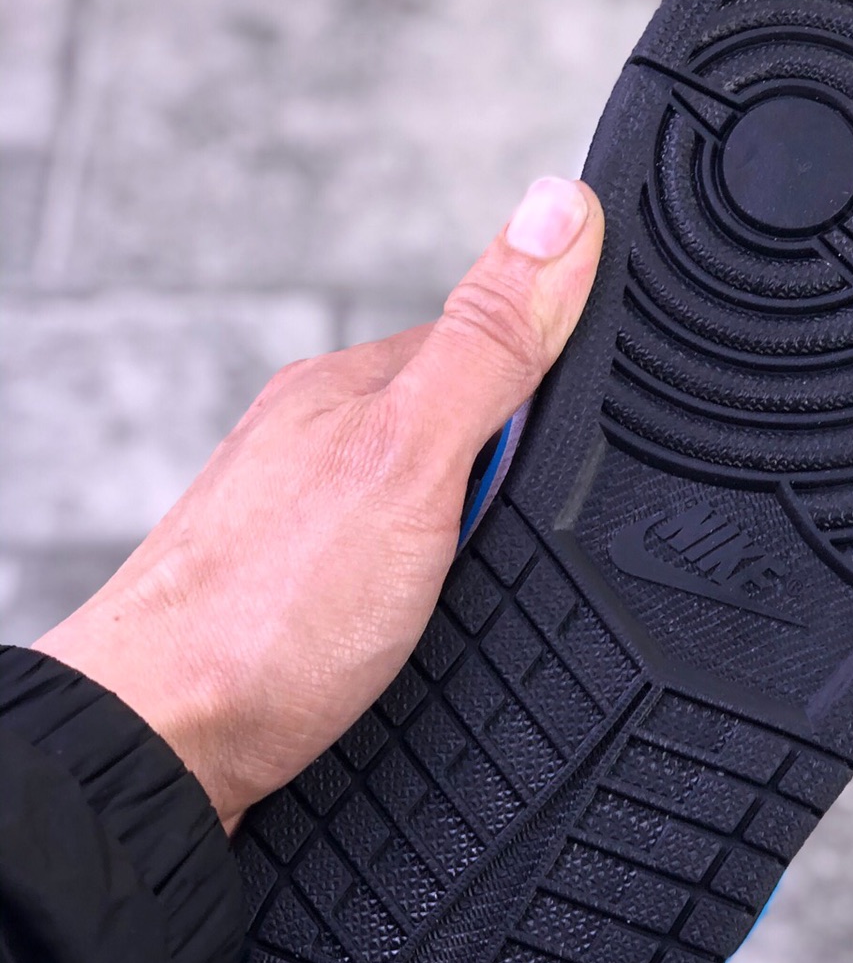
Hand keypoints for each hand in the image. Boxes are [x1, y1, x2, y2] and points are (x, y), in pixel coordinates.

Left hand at [35, 177, 603, 831]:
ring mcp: (304, 523)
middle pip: (466, 433)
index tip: (584, 444)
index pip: (490, 343)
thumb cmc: (265, 614)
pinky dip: (432, 598)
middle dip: (514, 485)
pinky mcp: (301, 600)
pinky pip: (400, 575)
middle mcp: (319, 443)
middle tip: (512, 546)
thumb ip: (493, 345)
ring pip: (431, 511)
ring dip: (472, 549)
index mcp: (350, 386)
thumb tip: (560, 210)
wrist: (159, 752)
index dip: (551, 391)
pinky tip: (428, 631)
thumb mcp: (413, 457)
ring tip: (469, 598)